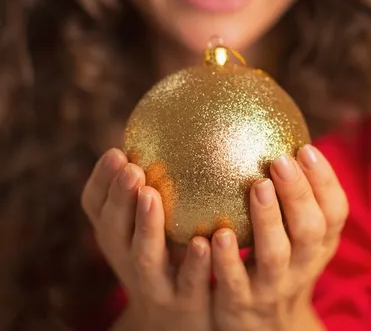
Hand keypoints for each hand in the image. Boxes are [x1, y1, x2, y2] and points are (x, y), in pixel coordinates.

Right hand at [81, 149, 211, 330]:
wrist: (178, 320)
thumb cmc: (169, 257)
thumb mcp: (156, 225)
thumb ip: (160, 186)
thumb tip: (181, 129)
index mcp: (118, 236)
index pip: (97, 207)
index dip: (101, 181)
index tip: (116, 151)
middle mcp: (128, 259)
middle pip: (114, 229)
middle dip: (119, 198)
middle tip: (131, 168)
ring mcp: (154, 283)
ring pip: (144, 256)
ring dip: (146, 225)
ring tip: (151, 195)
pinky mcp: (183, 302)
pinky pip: (187, 282)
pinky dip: (192, 263)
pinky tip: (203, 241)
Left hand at [211, 145, 348, 330]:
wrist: (267, 326)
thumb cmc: (280, 264)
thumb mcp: (298, 236)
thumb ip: (295, 198)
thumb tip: (277, 135)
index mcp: (320, 244)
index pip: (335, 212)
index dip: (326, 182)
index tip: (307, 149)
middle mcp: (303, 265)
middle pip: (310, 230)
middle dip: (299, 194)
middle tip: (281, 160)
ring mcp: (273, 286)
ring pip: (275, 254)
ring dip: (268, 220)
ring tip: (259, 186)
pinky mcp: (242, 303)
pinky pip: (234, 281)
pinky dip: (228, 258)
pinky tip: (217, 233)